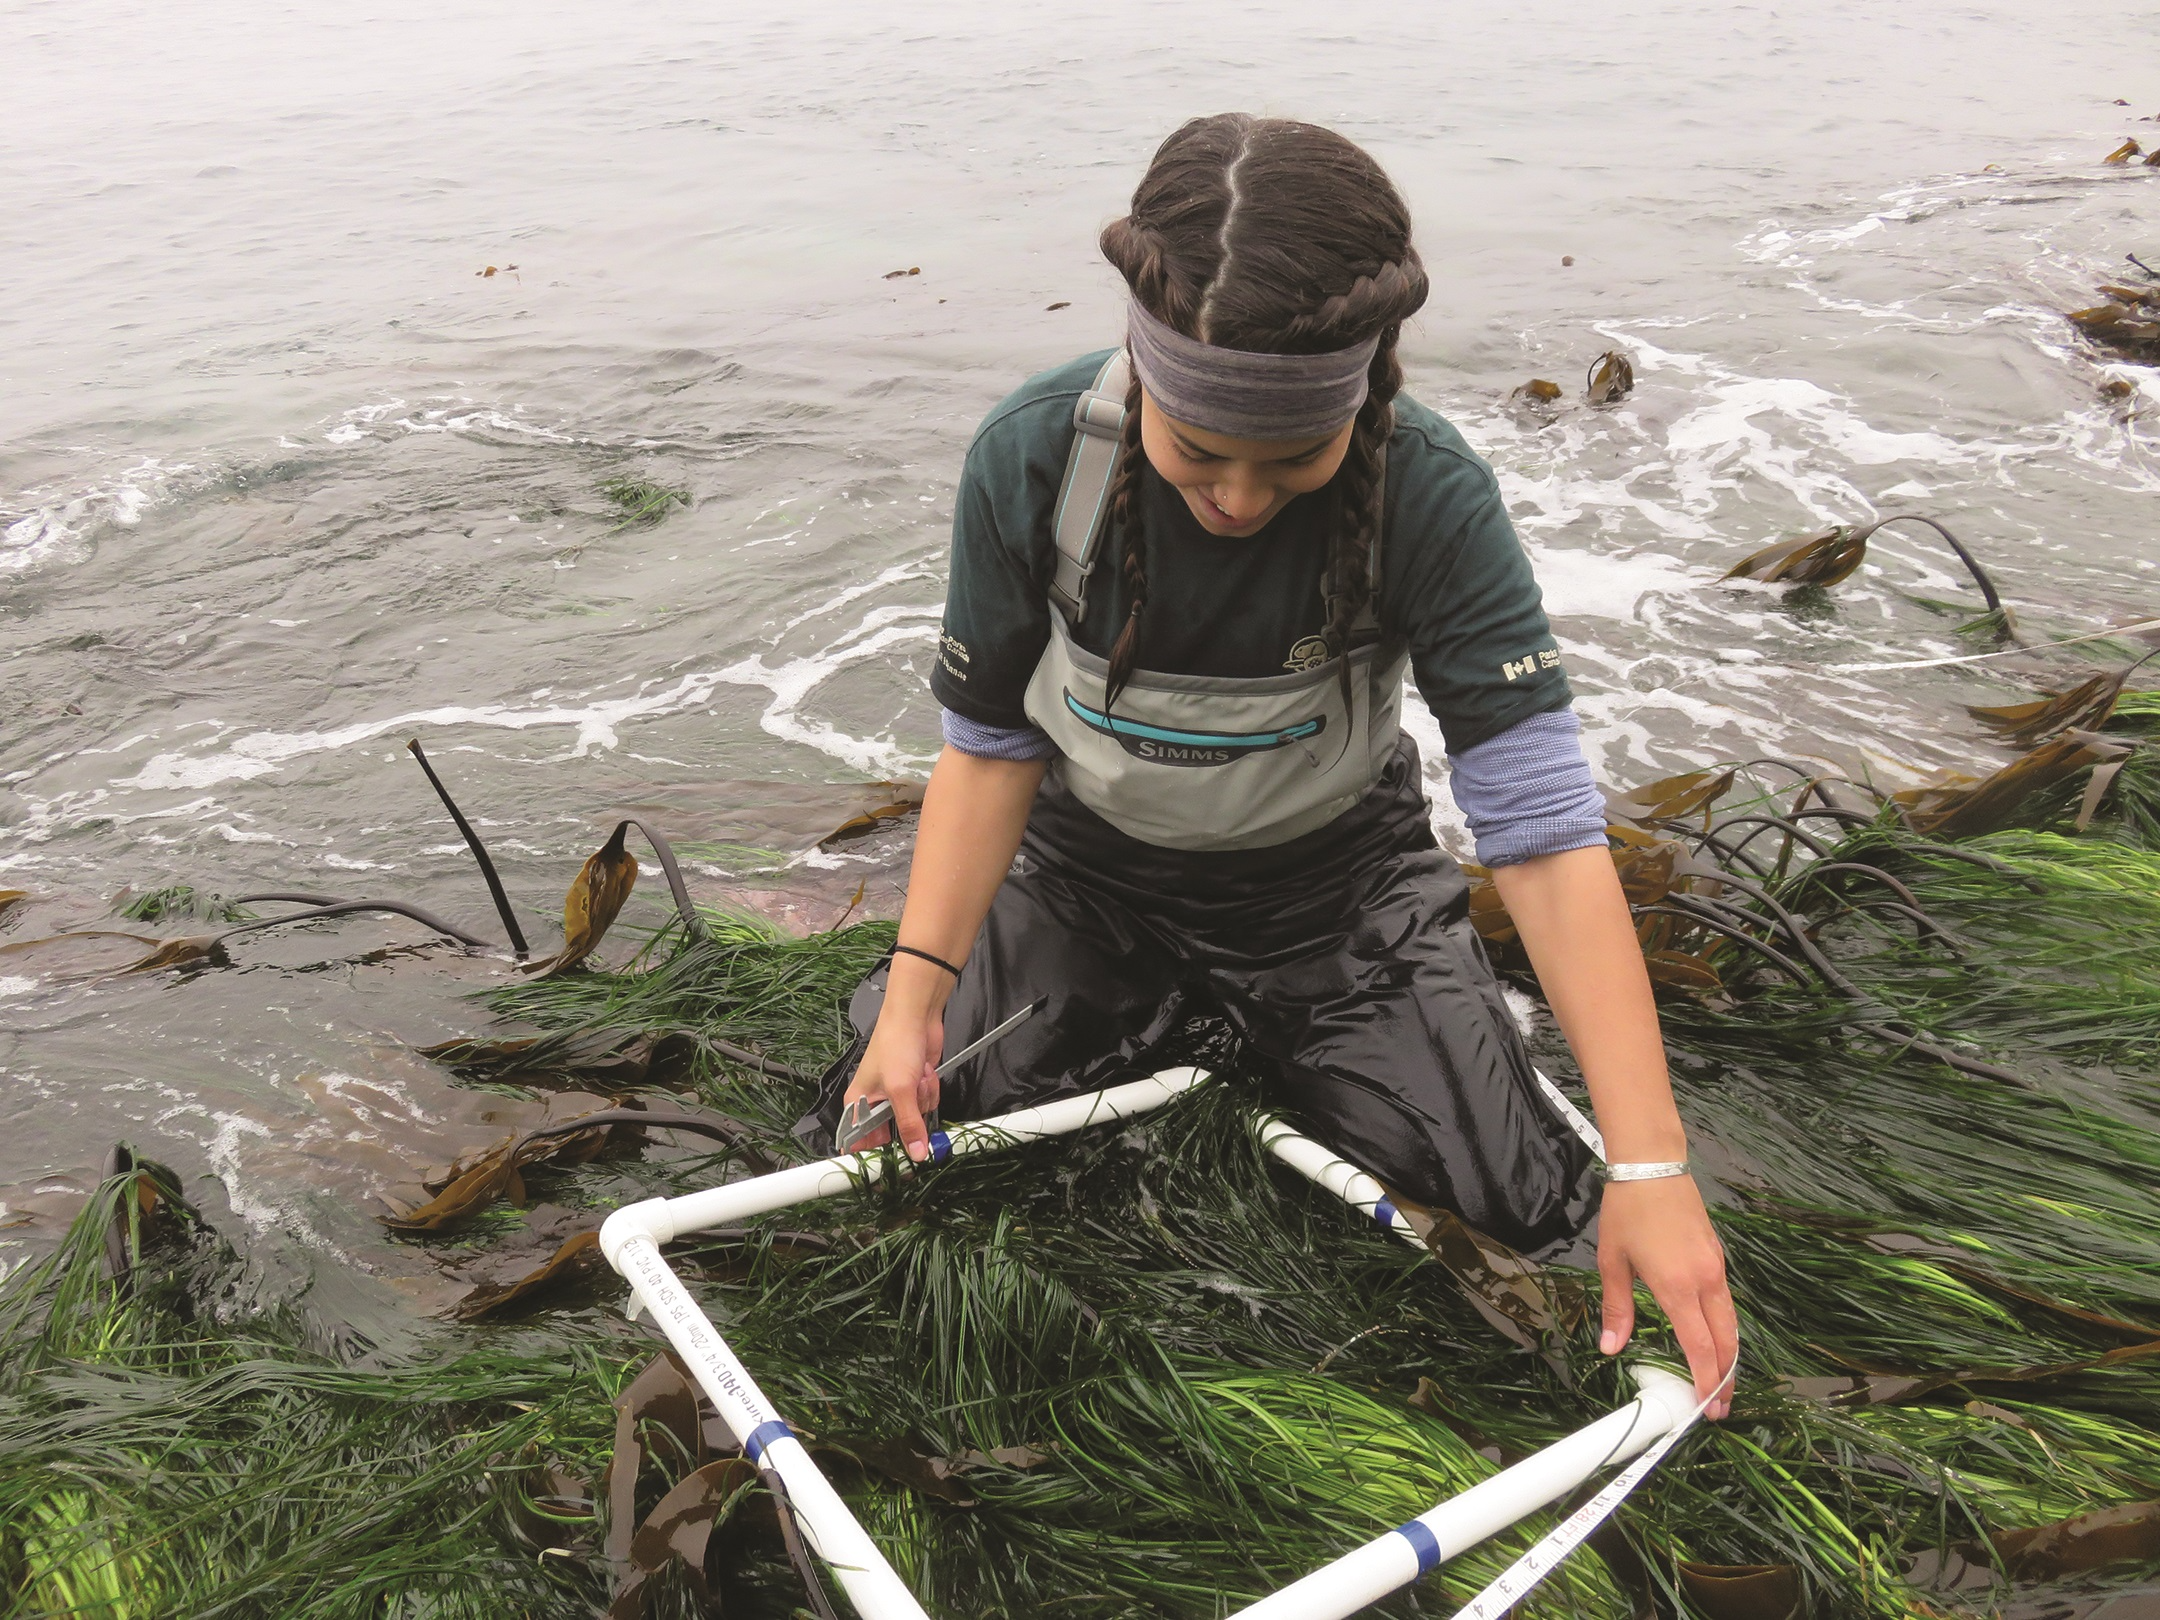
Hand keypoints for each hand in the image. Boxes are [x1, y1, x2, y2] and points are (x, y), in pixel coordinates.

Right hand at [841, 1006, 943, 1161]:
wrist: (916, 1015)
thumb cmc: (894, 1043)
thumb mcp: (900, 1089)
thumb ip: (909, 1124)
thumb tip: (916, 1154)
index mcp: (857, 1104)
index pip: (856, 1144)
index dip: (869, 1163)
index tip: (885, 1180)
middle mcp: (874, 1103)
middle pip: (890, 1137)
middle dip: (907, 1130)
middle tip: (917, 1137)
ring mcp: (897, 1096)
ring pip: (914, 1120)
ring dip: (921, 1102)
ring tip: (917, 1080)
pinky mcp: (915, 1088)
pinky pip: (927, 1105)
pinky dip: (929, 1091)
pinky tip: (924, 1073)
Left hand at [1596, 1174, 1736, 1417]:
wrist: (1653, 1165)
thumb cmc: (1628, 1211)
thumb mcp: (1613, 1261)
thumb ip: (1617, 1308)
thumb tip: (1611, 1348)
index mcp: (1677, 1287)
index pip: (1700, 1346)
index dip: (1705, 1379)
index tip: (1707, 1406)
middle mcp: (1705, 1281)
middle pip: (1726, 1340)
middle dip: (1725, 1376)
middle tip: (1721, 1406)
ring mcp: (1716, 1268)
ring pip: (1731, 1322)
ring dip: (1729, 1354)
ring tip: (1722, 1380)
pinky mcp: (1717, 1256)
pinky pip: (1726, 1301)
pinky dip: (1725, 1327)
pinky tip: (1716, 1338)